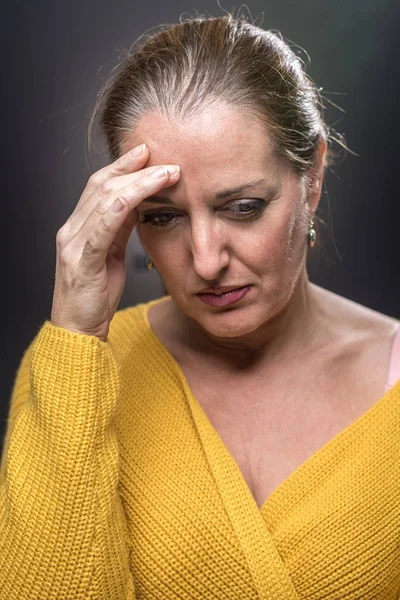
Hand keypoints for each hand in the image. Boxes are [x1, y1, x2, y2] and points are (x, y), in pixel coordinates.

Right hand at [50, 143, 179, 340]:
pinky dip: (121, 206)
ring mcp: (75, 244)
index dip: (122, 166)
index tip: (147, 152)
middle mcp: (72, 230)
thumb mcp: (112, 255)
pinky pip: (102, 228)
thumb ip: (120, 229)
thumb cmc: (96, 296)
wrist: (78, 330)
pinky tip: (140, 195)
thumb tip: (140, 204)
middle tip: (161, 155)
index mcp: (80, 227)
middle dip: (132, 167)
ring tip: (165, 173)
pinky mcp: (83, 262)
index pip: (100, 185)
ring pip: (104, 200)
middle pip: (101, 185)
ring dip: (138, 182)